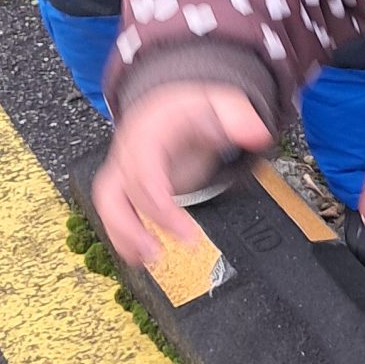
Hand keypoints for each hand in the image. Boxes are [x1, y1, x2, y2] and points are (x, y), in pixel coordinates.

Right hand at [93, 82, 272, 267]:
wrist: (169, 106)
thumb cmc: (192, 111)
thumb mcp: (220, 104)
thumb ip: (239, 118)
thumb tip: (257, 135)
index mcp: (148, 132)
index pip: (144, 172)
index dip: (159, 206)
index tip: (185, 232)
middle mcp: (128, 151)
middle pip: (118, 191)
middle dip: (134, 226)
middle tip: (158, 254)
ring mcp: (122, 168)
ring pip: (107, 203)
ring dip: (122, 233)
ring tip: (145, 260)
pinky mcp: (123, 184)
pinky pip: (113, 210)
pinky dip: (122, 235)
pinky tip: (138, 256)